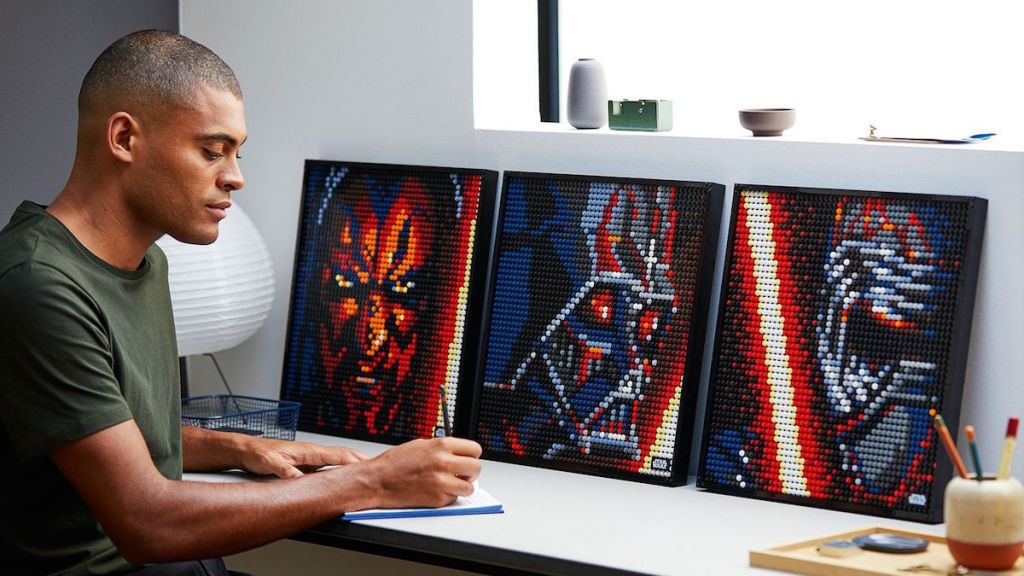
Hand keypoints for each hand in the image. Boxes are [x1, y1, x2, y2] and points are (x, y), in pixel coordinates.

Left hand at [239, 438, 369, 478]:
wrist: (245, 449)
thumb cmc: (257, 452)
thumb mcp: (270, 462)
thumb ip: (286, 471)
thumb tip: (300, 481)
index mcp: (310, 450)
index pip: (340, 455)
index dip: (357, 461)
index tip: (371, 467)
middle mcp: (313, 453)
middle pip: (344, 456)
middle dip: (362, 461)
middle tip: (379, 470)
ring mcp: (311, 458)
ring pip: (338, 462)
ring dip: (353, 466)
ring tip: (367, 474)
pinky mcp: (306, 464)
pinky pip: (329, 468)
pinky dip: (341, 471)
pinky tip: (343, 478)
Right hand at [360, 437, 481, 508]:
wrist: (378, 480)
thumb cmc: (396, 462)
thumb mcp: (422, 445)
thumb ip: (443, 448)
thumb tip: (459, 453)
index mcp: (441, 445)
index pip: (475, 449)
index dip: (473, 456)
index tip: (468, 459)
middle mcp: (444, 462)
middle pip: (476, 468)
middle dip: (471, 472)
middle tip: (463, 474)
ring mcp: (441, 482)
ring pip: (469, 487)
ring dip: (462, 487)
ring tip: (451, 485)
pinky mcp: (437, 499)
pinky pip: (453, 499)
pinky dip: (448, 497)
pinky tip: (435, 491)